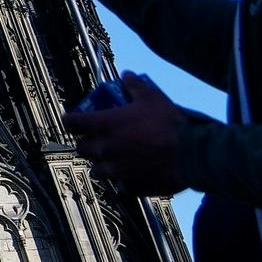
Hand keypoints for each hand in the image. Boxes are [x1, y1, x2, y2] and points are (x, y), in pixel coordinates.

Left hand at [70, 72, 192, 194]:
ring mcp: (115, 170)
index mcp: (104, 125)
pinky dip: (122, 179)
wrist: (191, 154)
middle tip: (100, 139)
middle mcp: (104, 149)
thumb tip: (126, 75)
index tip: (75, 121)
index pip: (71, 123)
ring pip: (96, 170)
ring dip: (102, 164)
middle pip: (81, 149)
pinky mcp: (129, 187)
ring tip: (115, 159)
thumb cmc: (169, 123)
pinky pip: (118, 184)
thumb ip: (134, 85)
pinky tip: (133, 173)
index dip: (71, 121)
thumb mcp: (151, 97)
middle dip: (88, 144)